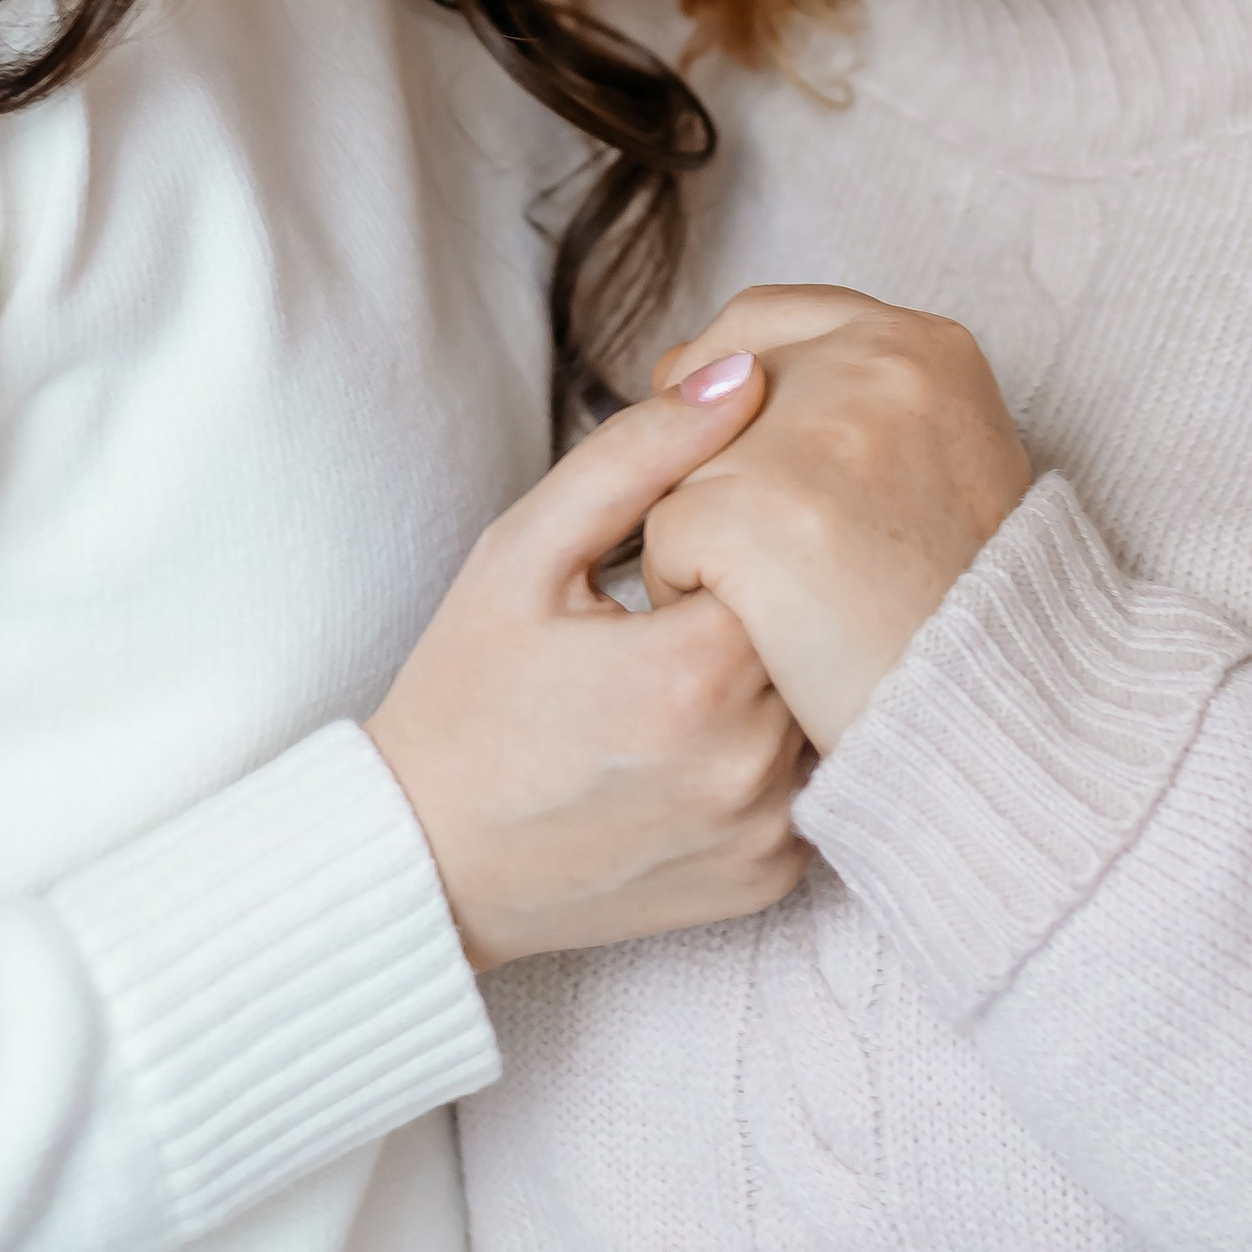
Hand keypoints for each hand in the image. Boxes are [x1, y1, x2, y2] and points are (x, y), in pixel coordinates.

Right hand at [367, 358, 809, 969]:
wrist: (427, 864)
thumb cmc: (467, 695)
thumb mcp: (524, 550)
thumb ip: (638, 452)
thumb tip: (744, 373)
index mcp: (693, 671)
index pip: (784, 547)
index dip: (736, 533)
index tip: (672, 557)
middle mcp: (748, 763)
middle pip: (815, 623)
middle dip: (767, 597)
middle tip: (676, 611)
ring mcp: (765, 832)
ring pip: (823, 697)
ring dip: (779, 670)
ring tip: (686, 671)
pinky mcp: (769, 879)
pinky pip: (812, 779)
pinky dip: (775, 749)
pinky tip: (699, 739)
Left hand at [639, 286, 1031, 753]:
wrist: (1001, 720)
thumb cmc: (970, 612)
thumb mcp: (955, 464)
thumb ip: (865, 403)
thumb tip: (719, 376)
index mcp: (925, 346)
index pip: (762, 319)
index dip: (718, 385)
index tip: (716, 445)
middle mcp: (870, 365)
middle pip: (706, 392)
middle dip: (705, 467)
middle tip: (763, 548)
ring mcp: (809, 435)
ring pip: (678, 469)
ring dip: (702, 538)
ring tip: (787, 602)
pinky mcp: (752, 511)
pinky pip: (665, 543)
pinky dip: (691, 598)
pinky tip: (764, 637)